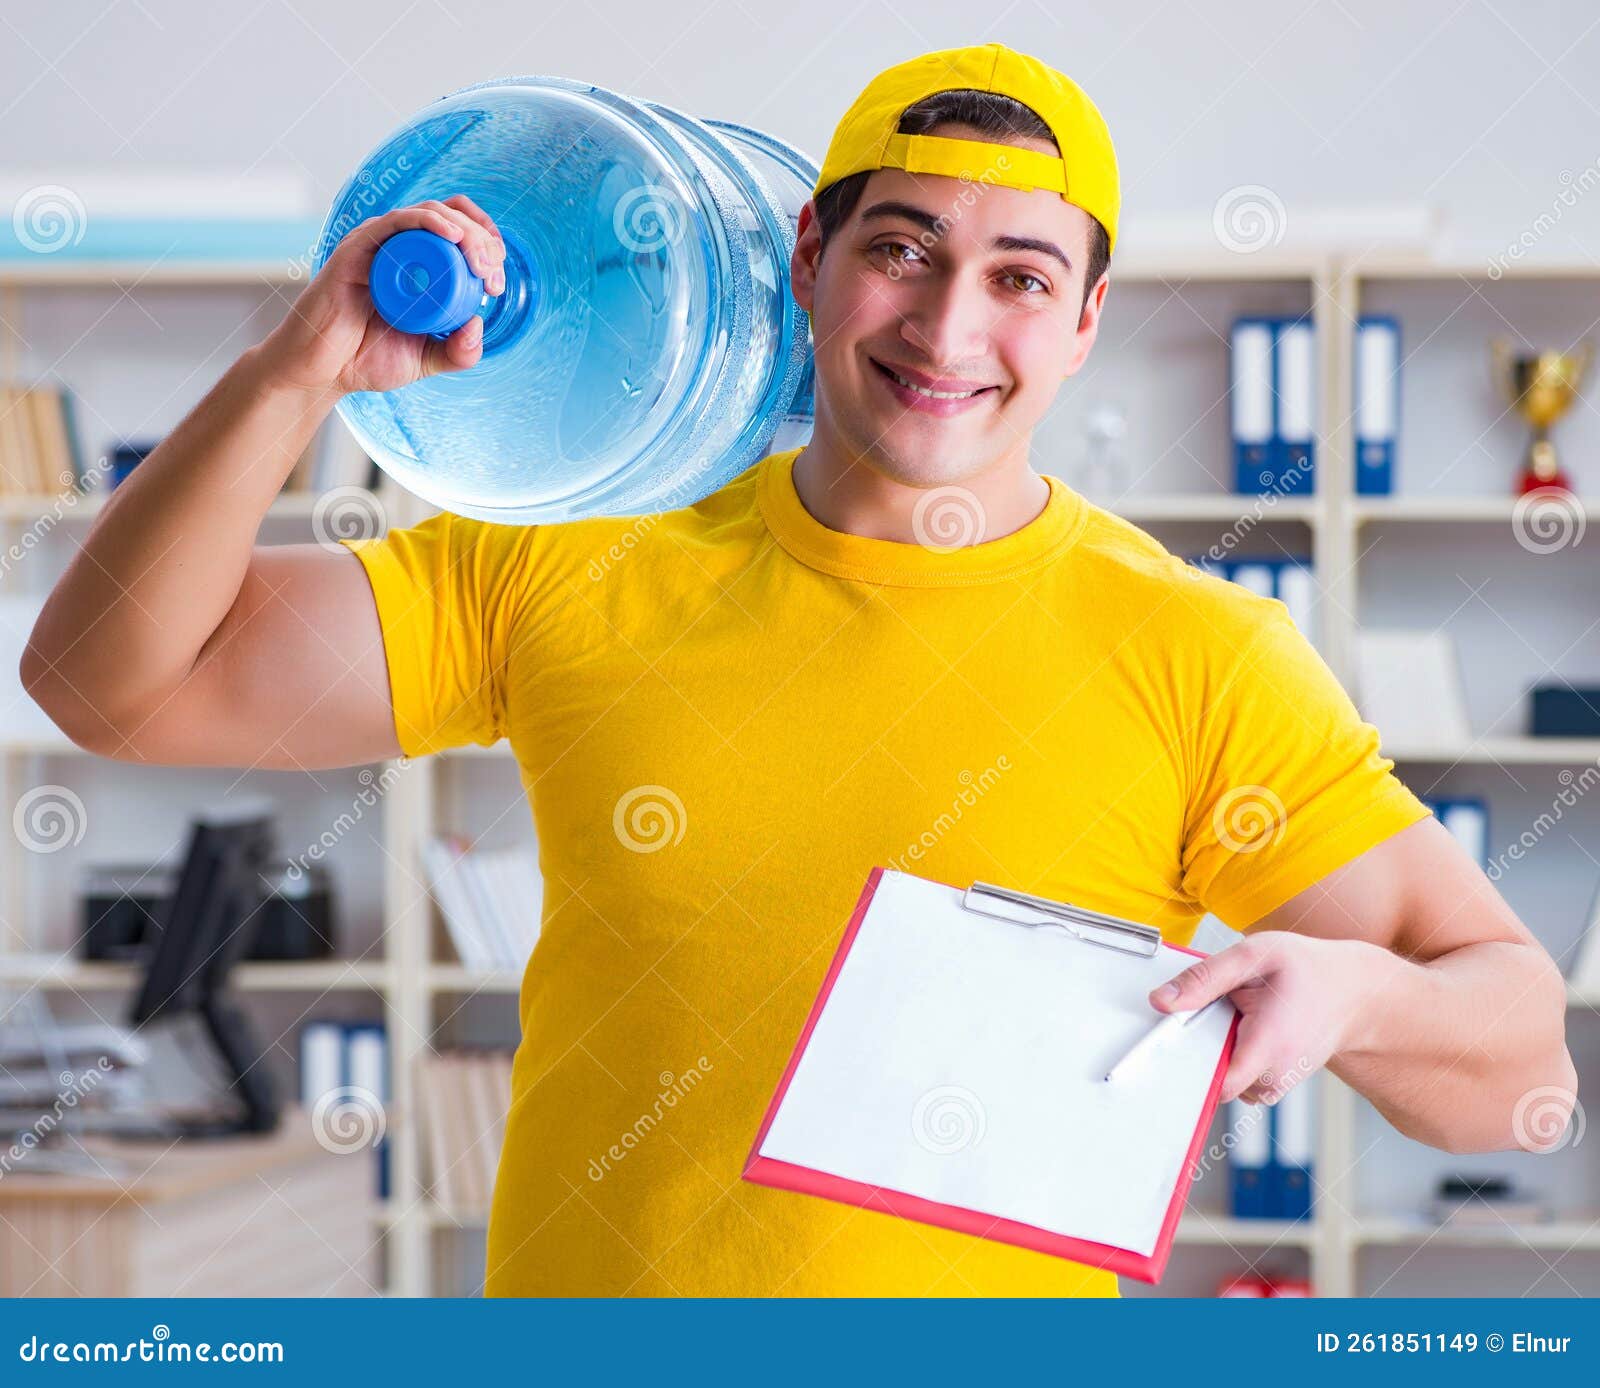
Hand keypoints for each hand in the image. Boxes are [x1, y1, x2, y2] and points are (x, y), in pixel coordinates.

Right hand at [257, 195, 507, 397]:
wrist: (322, 371)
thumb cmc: (367, 359)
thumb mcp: (427, 360)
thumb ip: (457, 351)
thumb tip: (480, 324)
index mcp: (418, 267)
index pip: (459, 235)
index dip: (485, 247)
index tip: (495, 282)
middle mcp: (400, 250)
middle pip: (451, 218)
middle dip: (481, 241)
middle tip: (491, 276)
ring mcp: (379, 246)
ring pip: (430, 214)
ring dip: (463, 231)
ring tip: (479, 261)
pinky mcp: (358, 247)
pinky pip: (396, 222)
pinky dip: (428, 222)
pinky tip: (452, 236)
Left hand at [1148, 931, 1380, 1103]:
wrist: (1354, 992)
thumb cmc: (1308, 970)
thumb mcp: (1254, 955)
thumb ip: (1205, 977)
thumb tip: (1161, 1000)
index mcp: (1271, 1042)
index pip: (1219, 1084)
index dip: (1188, 1070)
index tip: (1167, 1053)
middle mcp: (1278, 1072)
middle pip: (1216, 1082)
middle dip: (1203, 1052)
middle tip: (1219, 1014)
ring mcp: (1279, 1082)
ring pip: (1228, 1083)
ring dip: (1221, 1055)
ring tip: (1241, 1018)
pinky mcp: (1276, 1083)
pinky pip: (1242, 1081)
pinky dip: (1236, 1060)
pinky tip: (1249, 1032)